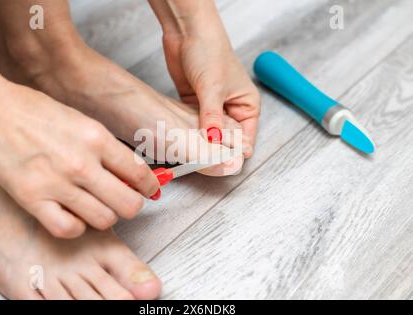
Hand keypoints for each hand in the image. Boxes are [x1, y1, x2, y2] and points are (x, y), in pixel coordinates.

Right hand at [0, 79, 159, 237]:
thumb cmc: (36, 113)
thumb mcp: (83, 123)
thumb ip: (108, 150)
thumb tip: (132, 173)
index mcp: (97, 139)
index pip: (141, 174)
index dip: (150, 187)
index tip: (149, 190)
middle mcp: (81, 163)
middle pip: (128, 204)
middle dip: (132, 204)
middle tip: (124, 200)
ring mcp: (57, 183)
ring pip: (104, 219)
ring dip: (105, 215)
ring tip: (96, 205)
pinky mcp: (33, 199)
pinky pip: (69, 229)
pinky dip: (77, 227)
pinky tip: (74, 214)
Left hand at [162, 23, 260, 157]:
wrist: (187, 32)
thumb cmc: (210, 52)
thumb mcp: (212, 88)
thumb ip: (212, 117)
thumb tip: (212, 142)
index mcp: (247, 104)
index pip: (246, 137)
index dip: (236, 151)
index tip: (223, 162)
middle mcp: (232, 108)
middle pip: (227, 138)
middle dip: (218, 148)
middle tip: (207, 160)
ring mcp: (213, 107)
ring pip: (210, 132)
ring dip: (203, 140)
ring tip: (195, 153)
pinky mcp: (196, 104)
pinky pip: (196, 124)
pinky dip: (192, 131)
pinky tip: (186, 140)